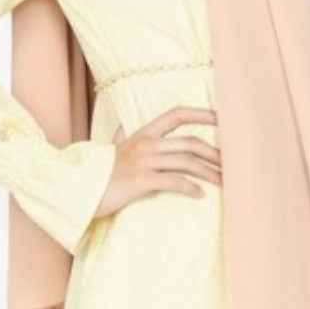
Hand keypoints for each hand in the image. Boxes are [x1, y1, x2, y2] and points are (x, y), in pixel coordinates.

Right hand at [93, 106, 220, 218]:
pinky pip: (174, 181)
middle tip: (232, 164)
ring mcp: (143, 161)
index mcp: (143, 133)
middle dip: (215, 152)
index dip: (201, 113)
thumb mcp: (112, 148)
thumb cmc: (98, 172)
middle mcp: (146, 143)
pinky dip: (191, 188)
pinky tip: (200, 195)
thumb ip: (122, 137)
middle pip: (191, 142)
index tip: (222, 118)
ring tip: (224, 183)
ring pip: (187, 162)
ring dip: (210, 173)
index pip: (177, 114)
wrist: (77, 188)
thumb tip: (122, 127)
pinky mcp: (140, 180)